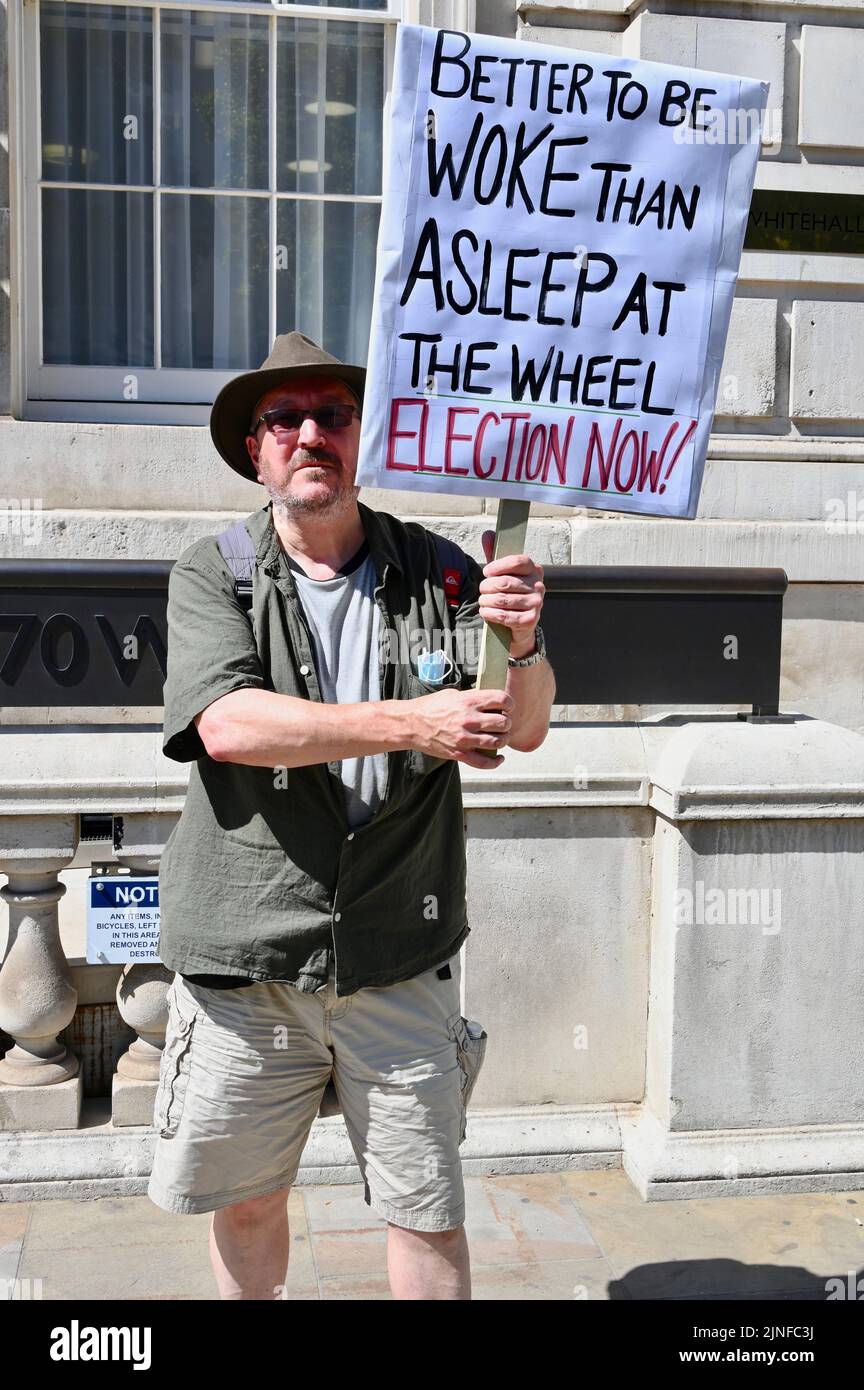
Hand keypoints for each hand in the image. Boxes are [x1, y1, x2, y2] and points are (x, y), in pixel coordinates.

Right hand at [406, 687, 514, 769]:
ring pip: (497, 741)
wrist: (411, 724)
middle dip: (507, 723)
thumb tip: (489, 701)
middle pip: (503, 722)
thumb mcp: (452, 694)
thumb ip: (472, 697)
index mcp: (468, 701)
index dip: (510, 703)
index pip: (501, 700)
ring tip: (501, 737)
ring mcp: (464, 738)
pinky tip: (499, 758)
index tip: (508, 707)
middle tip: (504, 723)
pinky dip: (496, 762)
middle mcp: (468, 719)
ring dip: (504, 740)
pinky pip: (484, 762)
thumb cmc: (430, 707)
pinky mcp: (459, 754)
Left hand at [479, 530, 544, 658]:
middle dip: (486, 586)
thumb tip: (488, 534)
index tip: (486, 572)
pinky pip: (503, 615)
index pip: (517, 561)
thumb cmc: (511, 596)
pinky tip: (486, 612)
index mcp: (535, 570)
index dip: (497, 566)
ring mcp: (536, 604)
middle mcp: (539, 586)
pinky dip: (489, 613)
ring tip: (483, 601)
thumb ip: (495, 555)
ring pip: (501, 599)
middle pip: (505, 582)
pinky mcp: (530, 620)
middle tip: (482, 590)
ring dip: (485, 601)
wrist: (521, 627)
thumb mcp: (504, 574)